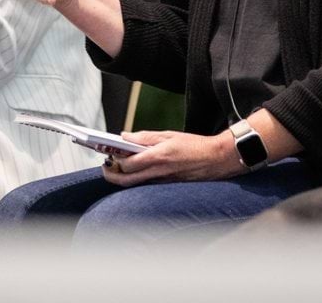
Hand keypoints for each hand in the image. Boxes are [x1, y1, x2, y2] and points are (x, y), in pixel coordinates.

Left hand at [99, 130, 242, 186]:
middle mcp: (158, 172)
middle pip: (126, 179)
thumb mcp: (169, 135)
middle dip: (111, 174)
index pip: (129, 163)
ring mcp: (162, 181)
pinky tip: (132, 170)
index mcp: (158, 156)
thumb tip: (125, 136)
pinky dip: (134, 178)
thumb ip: (145, 137)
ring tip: (115, 167)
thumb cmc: (194, 145)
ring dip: (121, 177)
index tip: (108, 151)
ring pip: (133, 184)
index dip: (115, 158)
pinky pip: (145, 184)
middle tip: (105, 165)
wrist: (216, 159)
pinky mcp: (166, 185)